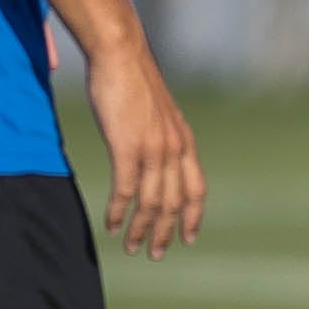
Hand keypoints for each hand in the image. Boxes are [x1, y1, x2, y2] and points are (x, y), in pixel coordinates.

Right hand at [85, 37, 203, 259]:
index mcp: (184, 142)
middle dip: (165, 232)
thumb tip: (154, 154)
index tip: (188, 238)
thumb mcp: (157, 114)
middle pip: (174, 203)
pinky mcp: (128, 147)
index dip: (192, 217)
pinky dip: (119, 212)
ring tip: (131, 247)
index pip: (196, 190)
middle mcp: (175, 149)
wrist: (121, 55)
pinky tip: (111, 225)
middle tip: (155, 254)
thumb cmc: (133, 81)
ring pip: (151, 202)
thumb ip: (161, 137)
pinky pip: (126, 190)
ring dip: (141, 229)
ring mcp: (153, 149)